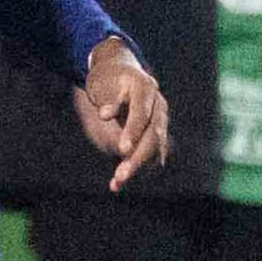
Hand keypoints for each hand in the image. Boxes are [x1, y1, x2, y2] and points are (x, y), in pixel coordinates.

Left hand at [73, 37, 169, 189]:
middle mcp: (158, 106)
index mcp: (145, 87)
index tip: (122, 149)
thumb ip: (106, 101)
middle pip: (153, 135)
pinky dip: (135, 171)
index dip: (133, 131)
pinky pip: (150, 157)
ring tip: (115, 182)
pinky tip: (115, 184)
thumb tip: (107, 119)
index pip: (142, 112)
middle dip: (137, 157)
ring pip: (155, 150)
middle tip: (120, 175)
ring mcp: (160, 122)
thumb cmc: (107, 81)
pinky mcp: (157, 137)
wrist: (120, 75)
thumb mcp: (101, 85)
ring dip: (136, 168)